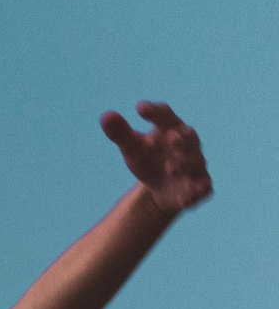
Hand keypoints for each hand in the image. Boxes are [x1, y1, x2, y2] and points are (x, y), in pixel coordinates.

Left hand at [100, 101, 211, 215]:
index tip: (140, 108)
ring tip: (170, 169)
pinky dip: (196, 194)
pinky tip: (185, 200)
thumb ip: (121, 133)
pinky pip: (203, 189)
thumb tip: (105, 116)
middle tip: (171, 139)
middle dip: (182, 139)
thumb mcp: (132, 148)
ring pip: (196, 163)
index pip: (164, 115)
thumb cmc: (147, 159)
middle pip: (189, 137)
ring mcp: (196, 165)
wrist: (158, 189)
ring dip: (184, 166)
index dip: (154, 111)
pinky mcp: (200, 186)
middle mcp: (188, 144)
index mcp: (170, 127)